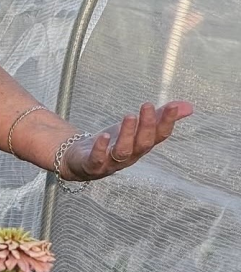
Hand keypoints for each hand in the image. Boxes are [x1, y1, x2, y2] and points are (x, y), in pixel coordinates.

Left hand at [62, 101, 193, 180]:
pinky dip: (101, 149)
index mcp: (141, 145)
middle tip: (147, 106)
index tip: (173, 106)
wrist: (81, 161)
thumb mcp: (136, 127)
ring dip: (127, 135)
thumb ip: (159, 117)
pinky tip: (103, 137)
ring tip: (130, 116)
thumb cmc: (113, 142)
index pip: (159, 136)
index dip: (167, 122)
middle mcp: (130, 156)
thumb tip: (189, 106)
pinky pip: (98, 159)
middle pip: (143, 143)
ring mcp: (111, 162)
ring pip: (122, 151)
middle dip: (147, 126)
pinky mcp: (92, 165)